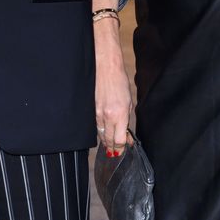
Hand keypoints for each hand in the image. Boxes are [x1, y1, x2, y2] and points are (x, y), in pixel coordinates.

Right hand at [94, 18, 131, 156]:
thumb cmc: (119, 81)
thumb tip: (127, 135)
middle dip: (114, 148)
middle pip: (109, 141)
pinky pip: (95, 125)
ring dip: (106, 141)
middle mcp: (107, 116)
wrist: (105, 67)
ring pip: (101, 134)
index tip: (125, 149)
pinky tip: (103, 132)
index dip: (122, 148)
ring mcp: (97, 113)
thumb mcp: (129, 101)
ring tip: (111, 146)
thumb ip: (127, 120)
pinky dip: (100, 131)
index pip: (120, 140)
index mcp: (120, 114)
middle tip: (117, 152)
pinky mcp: (90, 109)